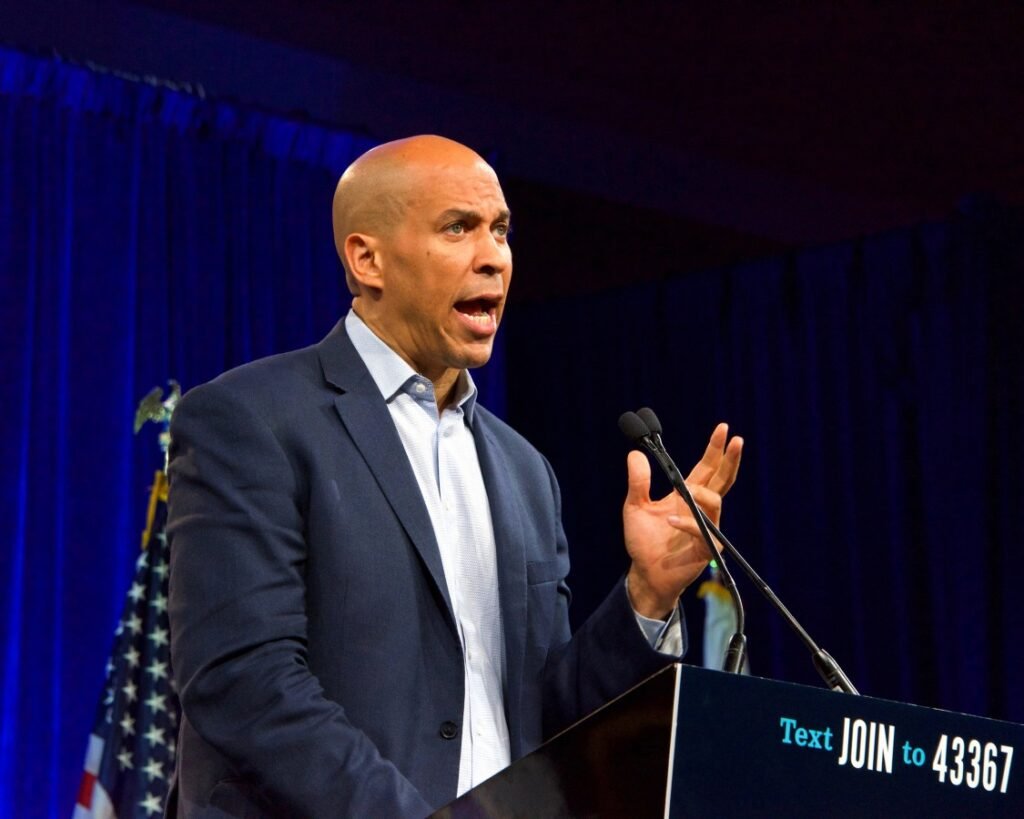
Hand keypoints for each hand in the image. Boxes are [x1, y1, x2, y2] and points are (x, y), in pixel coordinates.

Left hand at [623, 423, 742, 618]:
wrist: (644, 573)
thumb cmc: (643, 541)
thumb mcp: (634, 507)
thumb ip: (637, 482)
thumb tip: (635, 453)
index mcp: (686, 495)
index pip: (706, 468)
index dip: (715, 449)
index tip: (723, 428)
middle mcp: (700, 509)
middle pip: (722, 479)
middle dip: (729, 459)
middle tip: (736, 439)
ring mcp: (706, 528)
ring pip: (716, 502)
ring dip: (701, 494)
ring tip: (684, 493)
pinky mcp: (706, 548)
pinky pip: (702, 531)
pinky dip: (686, 523)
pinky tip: (669, 521)